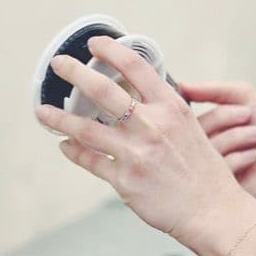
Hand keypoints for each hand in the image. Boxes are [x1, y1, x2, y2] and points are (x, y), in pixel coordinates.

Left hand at [34, 36, 246, 244]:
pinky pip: (89, 160)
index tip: (95, 44)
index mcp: (172, 107)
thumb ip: (164, 111)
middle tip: (59, 65)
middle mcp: (152, 125)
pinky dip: (73, 151)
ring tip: (42, 111)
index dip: (111, 50)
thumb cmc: (206, 172)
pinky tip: (65, 145)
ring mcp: (136, 153)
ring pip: (84, 128)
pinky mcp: (124, 179)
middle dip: (74, 72)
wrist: (213, 210)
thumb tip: (137, 98)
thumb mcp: (192, 128)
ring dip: (59, 117)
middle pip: (102, 90)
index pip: (135, 67)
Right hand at [176, 76, 255, 207]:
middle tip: (248, 115)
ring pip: (204, 152)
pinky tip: (254, 156)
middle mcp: (202, 153)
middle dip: (223, 118)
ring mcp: (209, 174)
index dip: (210, 109)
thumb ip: (212, 90)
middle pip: (191, 134)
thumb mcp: (243, 97)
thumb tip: (180, 86)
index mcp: (203, 132)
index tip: (235, 106)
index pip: (185, 119)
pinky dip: (237, 159)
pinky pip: (214, 174)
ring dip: (236, 137)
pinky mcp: (220, 193)